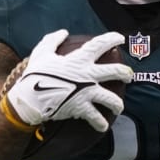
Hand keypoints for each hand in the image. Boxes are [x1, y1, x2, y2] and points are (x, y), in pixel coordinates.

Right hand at [4, 29, 133, 132]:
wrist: (30, 97)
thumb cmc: (35, 73)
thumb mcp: (42, 52)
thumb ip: (53, 40)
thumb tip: (63, 32)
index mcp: (80, 59)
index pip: (100, 45)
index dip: (111, 39)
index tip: (120, 38)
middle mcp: (88, 75)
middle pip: (114, 71)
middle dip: (125, 73)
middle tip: (129, 76)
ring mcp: (87, 92)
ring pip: (111, 99)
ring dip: (117, 104)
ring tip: (119, 108)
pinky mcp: (82, 108)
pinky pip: (96, 118)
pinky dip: (100, 123)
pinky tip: (103, 126)